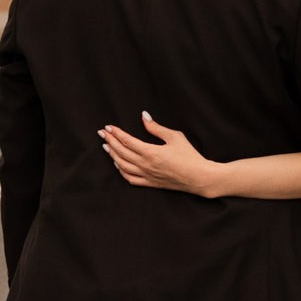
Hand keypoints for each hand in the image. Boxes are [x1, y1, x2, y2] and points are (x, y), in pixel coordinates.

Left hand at [100, 111, 219, 195]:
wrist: (199, 177)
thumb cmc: (189, 156)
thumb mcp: (175, 137)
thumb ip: (156, 128)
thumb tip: (144, 116)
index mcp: (151, 152)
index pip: (127, 141)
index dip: (116, 133)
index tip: (108, 127)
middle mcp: (145, 165)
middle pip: (121, 152)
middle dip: (110, 141)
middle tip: (102, 133)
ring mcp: (147, 176)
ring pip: (123, 166)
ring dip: (113, 155)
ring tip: (106, 147)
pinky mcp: (150, 184)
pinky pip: (130, 179)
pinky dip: (121, 171)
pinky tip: (118, 164)